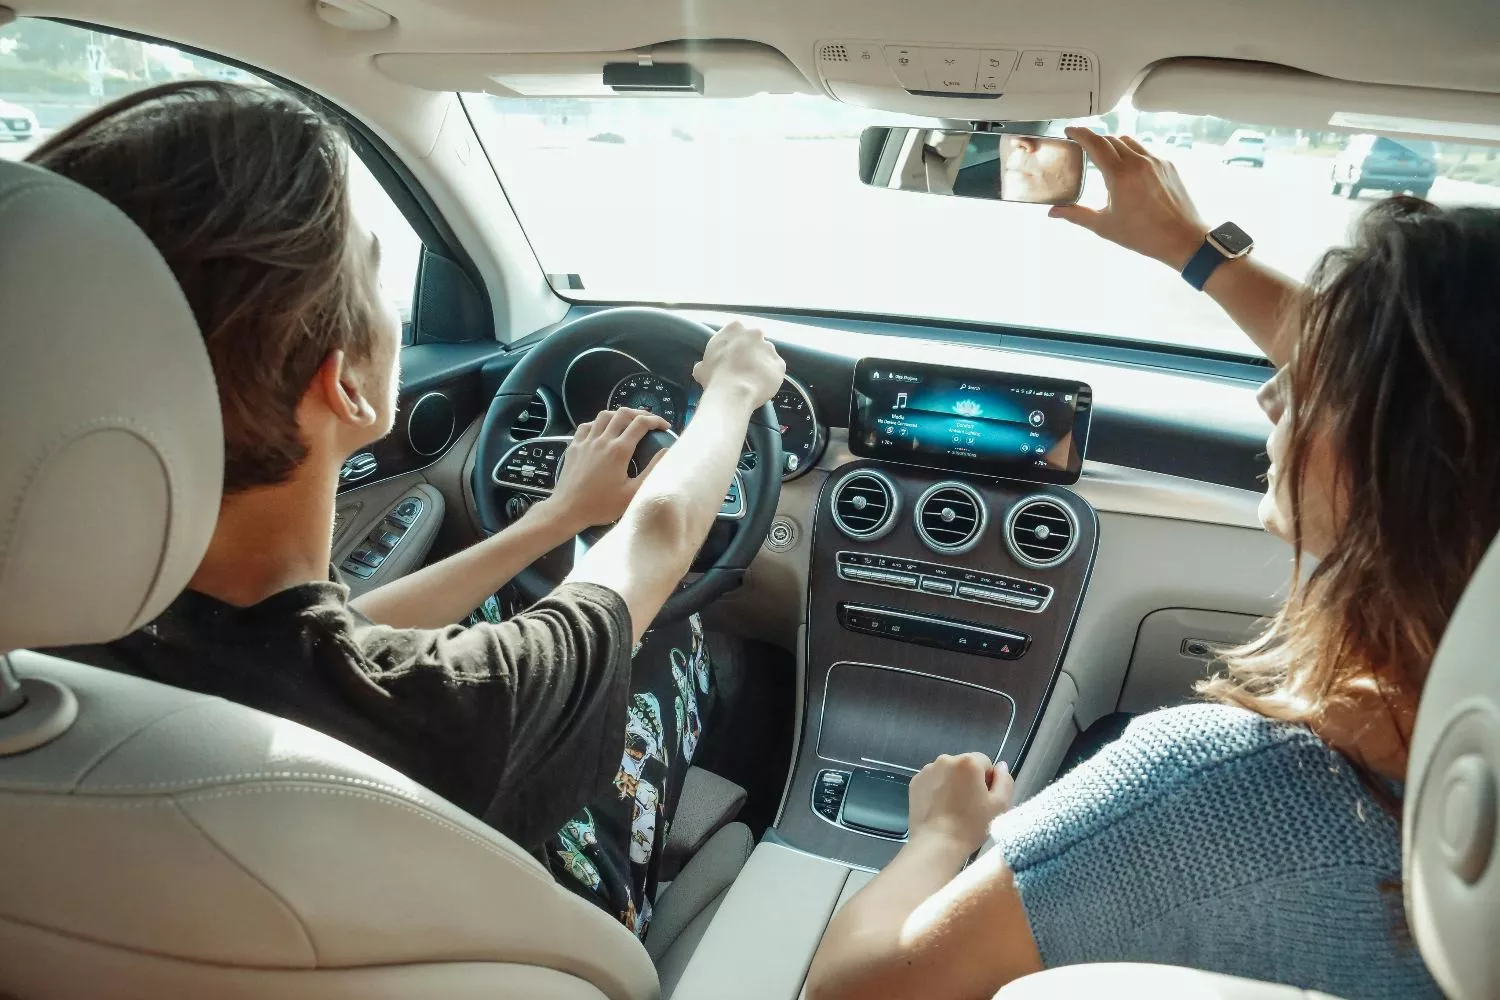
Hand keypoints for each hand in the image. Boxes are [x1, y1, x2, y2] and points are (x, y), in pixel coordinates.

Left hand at [543, 407, 667, 531]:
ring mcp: (586, 441)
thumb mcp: (632, 493)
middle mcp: (603, 440)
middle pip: (623, 414)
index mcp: (619, 450)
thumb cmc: (601, 505)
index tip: (664, 427)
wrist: (568, 509)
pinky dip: (598, 423)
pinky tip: (601, 430)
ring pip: (604, 415)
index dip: (656, 421)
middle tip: (648, 421)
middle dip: (639, 413)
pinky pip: (586, 426)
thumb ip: (651, 470)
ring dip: (618, 414)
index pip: (641, 424)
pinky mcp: (574, 446)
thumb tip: (666, 451)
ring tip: (627, 422)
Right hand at [693, 320, 785, 408]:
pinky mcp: (780, 363)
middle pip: (755, 341)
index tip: (733, 357)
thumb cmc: (715, 378)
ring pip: (766, 355)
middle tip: (743, 368)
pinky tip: (761, 385)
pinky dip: (770, 376)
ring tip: (752, 379)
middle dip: (751, 352)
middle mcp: (754, 333)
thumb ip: (705, 362)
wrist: (733, 392)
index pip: (738, 332)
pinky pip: (775, 369)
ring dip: (761, 364)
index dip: (736, 346)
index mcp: (734, 328)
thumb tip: (702, 368)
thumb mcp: (701, 368)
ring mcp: (769, 348)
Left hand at [907, 752, 1012, 854]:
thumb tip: (1000, 766)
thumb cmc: (971, 825)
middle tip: (969, 806)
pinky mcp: (915, 782)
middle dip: (969, 780)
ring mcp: (927, 770)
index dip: (987, 781)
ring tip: (953, 809)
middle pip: (965, 766)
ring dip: (953, 784)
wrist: (936, 844)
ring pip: (948, 773)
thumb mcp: (1000, 805)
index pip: (985, 762)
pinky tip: (939, 809)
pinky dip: (937, 789)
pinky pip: (933, 780)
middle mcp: (945, 759)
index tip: (983, 800)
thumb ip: (1004, 780)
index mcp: (968, 762)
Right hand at [1050, 127, 1208, 270]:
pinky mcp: (1168, 166)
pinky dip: (1132, 155)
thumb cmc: (1143, 236)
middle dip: (1095, 141)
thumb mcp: (1105, 226)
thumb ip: (1077, 215)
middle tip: (1084, 147)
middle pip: (1111, 140)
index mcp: (1119, 176)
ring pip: (1129, 142)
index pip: (1096, 144)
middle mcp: (1138, 163)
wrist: (1183, 239)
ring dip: (1114, 145)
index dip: (1080, 134)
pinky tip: (1129, 171)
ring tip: (1106, 158)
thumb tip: (1053, 212)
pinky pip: (1145, 152)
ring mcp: (1156, 162)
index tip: (1070, 131)